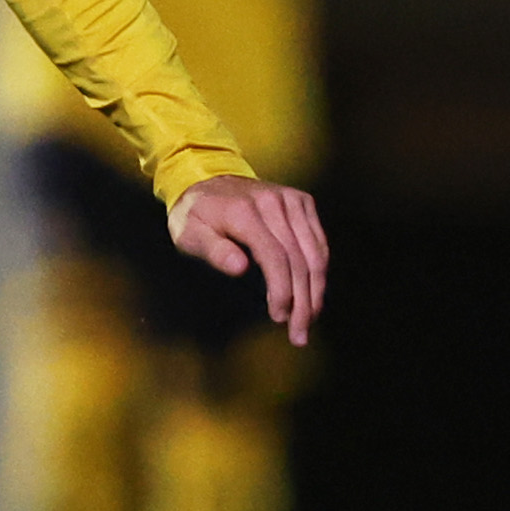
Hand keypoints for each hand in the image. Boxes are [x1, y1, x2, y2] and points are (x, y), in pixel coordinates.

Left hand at [172, 176, 328, 345]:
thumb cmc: (196, 214)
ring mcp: (291, 200)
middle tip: (299, 334)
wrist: (206, 177)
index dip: (282, 290)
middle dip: (303, 301)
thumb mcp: (189, 234)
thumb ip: (214, 251)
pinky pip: (318, 240)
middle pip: (298, 258)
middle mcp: (273, 202)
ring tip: (310, 320)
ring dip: (316, 290)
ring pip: (314, 252)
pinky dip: (319, 269)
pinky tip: (314, 293)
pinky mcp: (301, 201)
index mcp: (244, 212)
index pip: (274, 256)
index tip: (279, 317)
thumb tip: (240, 268)